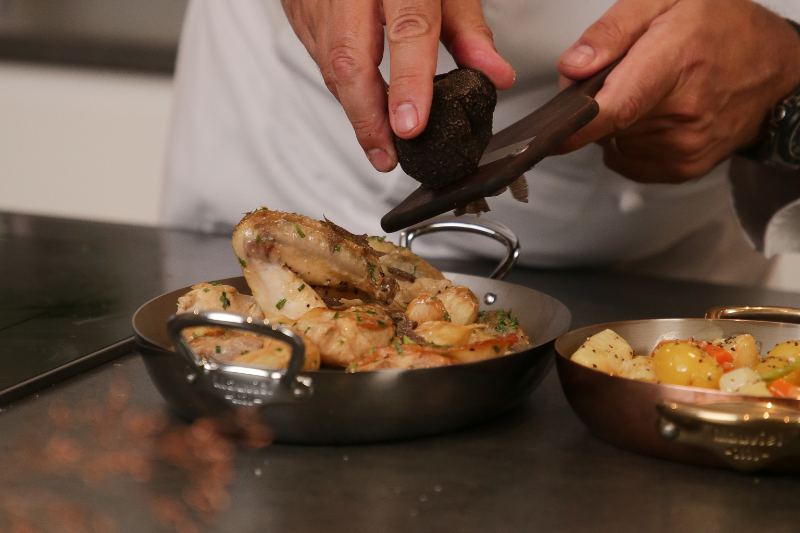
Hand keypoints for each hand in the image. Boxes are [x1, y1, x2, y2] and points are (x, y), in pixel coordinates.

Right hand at [281, 0, 514, 171]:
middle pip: (350, 60)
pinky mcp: (299, 7)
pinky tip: (360, 105)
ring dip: (355, 110)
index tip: (412, 126)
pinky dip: (341, 87)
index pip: (407, 30)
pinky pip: (317, 56)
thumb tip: (494, 75)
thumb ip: (467, 29)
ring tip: (379, 142)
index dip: (409, 84)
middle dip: (368, 118)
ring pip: (329, 64)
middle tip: (387, 155)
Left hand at [556, 0, 799, 182]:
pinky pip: (629, 158)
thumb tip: (572, 68)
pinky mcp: (682, 167)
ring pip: (614, 142)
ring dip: (618, 121)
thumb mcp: (666, 1)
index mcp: (675, 62)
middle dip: (597, 102)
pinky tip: (657, 115)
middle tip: (625, 75)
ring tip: (652, 92)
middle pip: (604, 123)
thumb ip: (611, 31)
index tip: (548, 135)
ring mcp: (684, 145)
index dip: (575, 124)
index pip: (614, 106)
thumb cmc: (722, 28)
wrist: (773, 68)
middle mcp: (683, 111)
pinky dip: (631, 139)